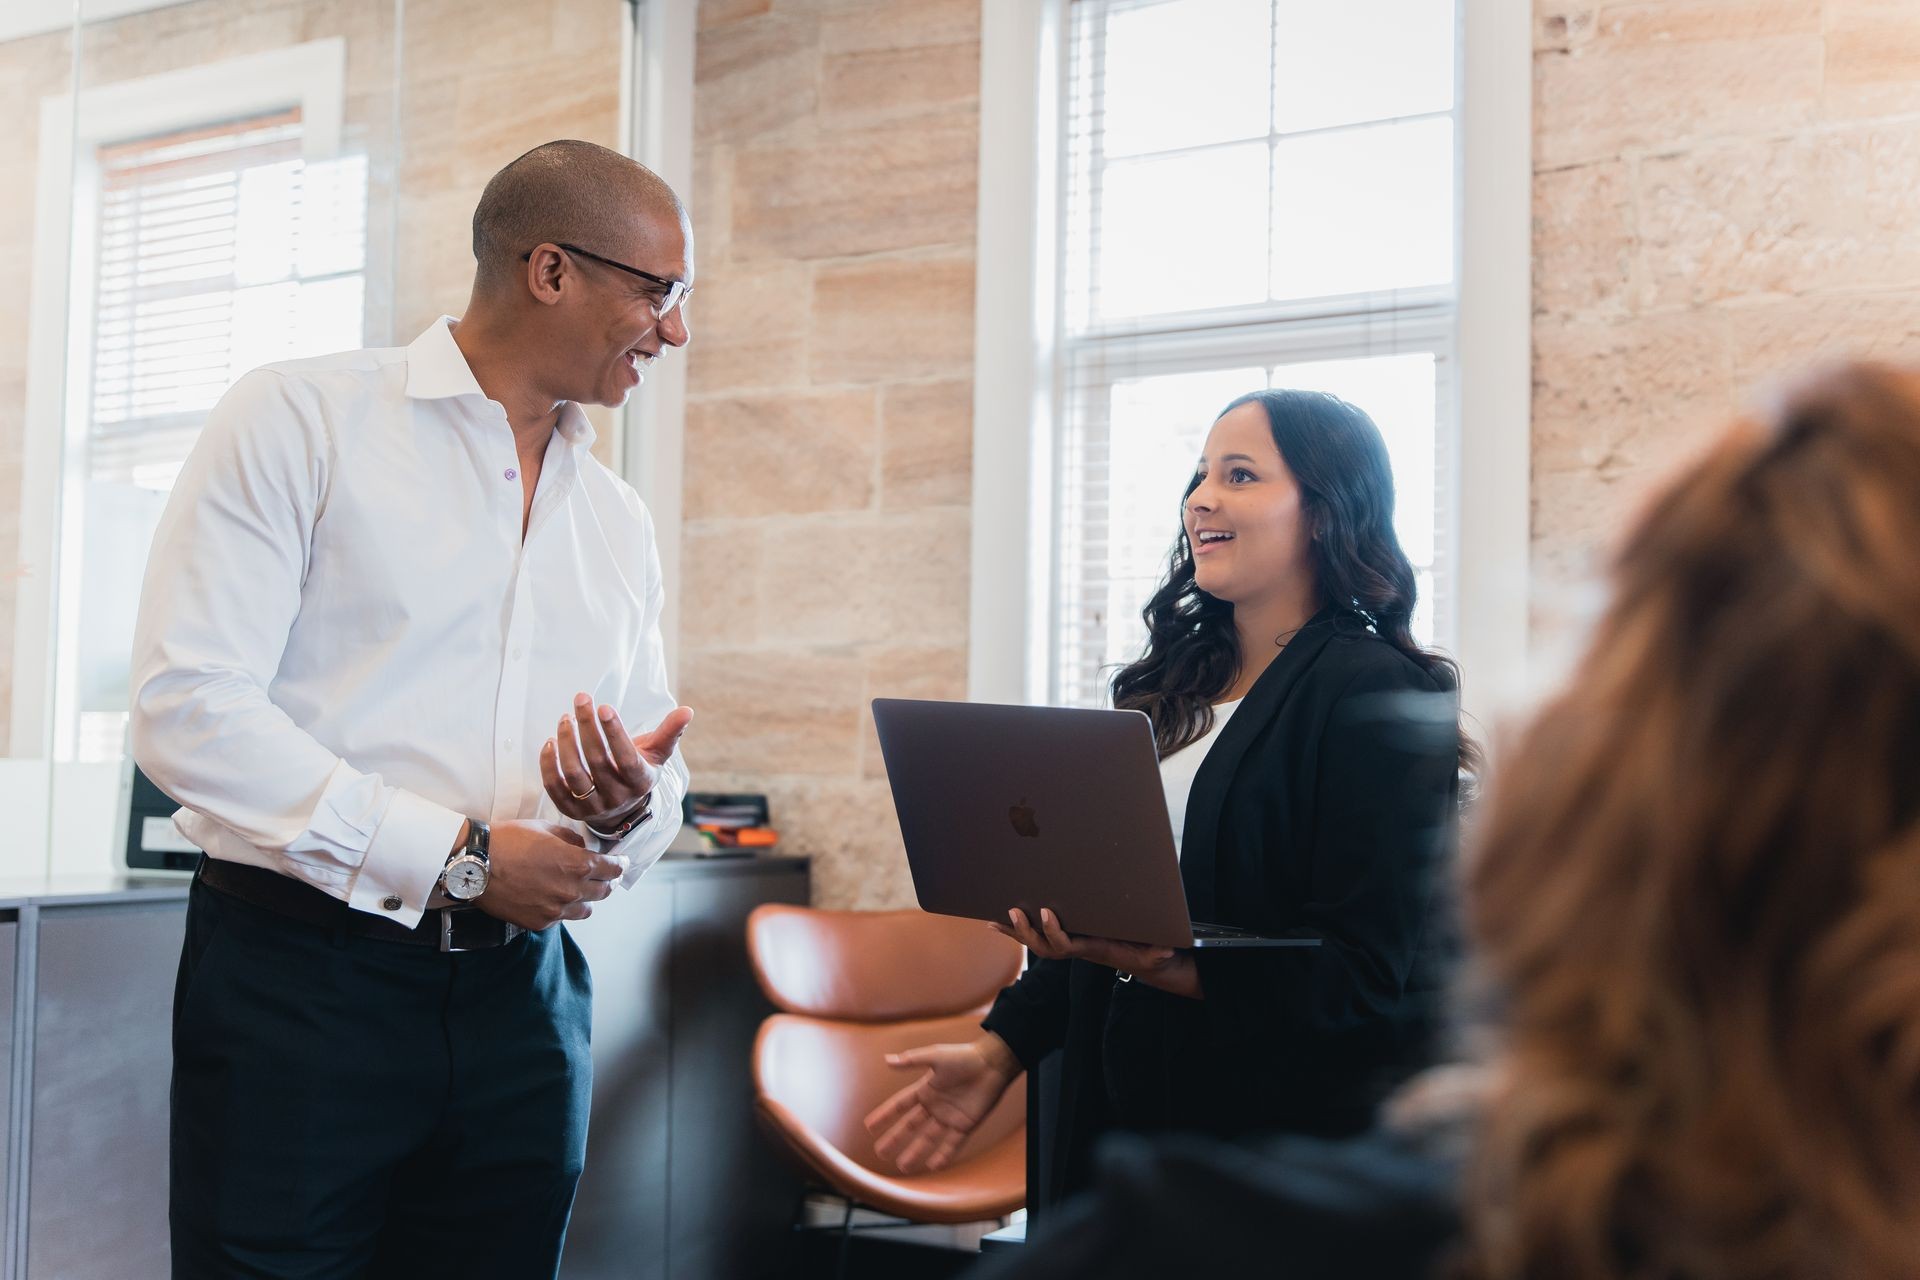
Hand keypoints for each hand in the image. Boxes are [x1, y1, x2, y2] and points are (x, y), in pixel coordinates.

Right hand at [475, 819, 624, 930]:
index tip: (620, 863)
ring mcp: (556, 910)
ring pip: (586, 910)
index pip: (613, 869)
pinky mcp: (539, 923)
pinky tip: (552, 898)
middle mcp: (572, 891)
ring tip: (576, 889)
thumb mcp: (545, 828)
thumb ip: (570, 839)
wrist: (474, 864)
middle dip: (605, 881)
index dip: (619, 865)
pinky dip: (562, 909)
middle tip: (601, 875)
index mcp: (578, 864)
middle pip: (604, 892)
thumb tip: (581, 846)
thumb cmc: (508, 840)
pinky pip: (561, 918)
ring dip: (586, 899)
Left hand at [542, 695, 692, 830]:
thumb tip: (687, 710)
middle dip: (587, 726)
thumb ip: (669, 732)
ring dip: (567, 742)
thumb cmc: (637, 771)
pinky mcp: (571, 810)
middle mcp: (617, 797)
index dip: (614, 733)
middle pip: (597, 761)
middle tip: (582, 699)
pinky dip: (548, 764)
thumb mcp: (656, 754)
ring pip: (574, 774)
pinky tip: (550, 741)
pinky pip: (554, 787)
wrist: (620, 810)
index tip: (603, 706)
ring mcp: (592, 806)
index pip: (626, 758)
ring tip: (565, 718)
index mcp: (640, 782)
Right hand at [863, 1034, 1022, 1173]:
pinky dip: (943, 1155)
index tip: (868, 1127)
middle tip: (880, 1153)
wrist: (992, 1064)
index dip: (884, 1115)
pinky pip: (952, 1144)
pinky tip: (933, 1166)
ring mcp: (949, 1117)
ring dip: (915, 1152)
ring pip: (928, 1138)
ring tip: (902, 1166)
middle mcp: (935, 1105)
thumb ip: (911, 1060)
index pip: (899, 1105)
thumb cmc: (963, 1057)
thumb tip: (887, 1060)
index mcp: (925, 1089)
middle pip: (910, 1126)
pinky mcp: (965, 1125)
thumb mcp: (934, 1056)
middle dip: (895, 1139)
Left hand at [992, 908, 1202, 999]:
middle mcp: (1073, 949)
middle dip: (1027, 932)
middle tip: (1015, 910)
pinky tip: (996, 921)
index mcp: (1089, 949)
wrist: (1139, 959)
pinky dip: (1015, 930)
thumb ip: (1157, 953)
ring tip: (996, 918)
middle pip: (1043, 947)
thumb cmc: (1143, 952)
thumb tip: (1166, 951)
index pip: (1065, 946)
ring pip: (1034, 943)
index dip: (1053, 932)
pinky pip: (1034, 936)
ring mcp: (1066, 945)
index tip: (1048, 912)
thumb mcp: (1153, 953)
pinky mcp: (1064, 939)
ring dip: (1015, 931)